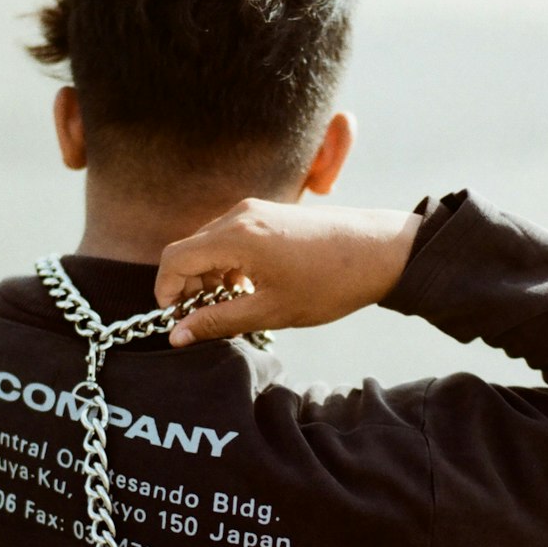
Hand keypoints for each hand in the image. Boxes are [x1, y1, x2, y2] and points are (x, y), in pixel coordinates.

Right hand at [154, 199, 421, 345]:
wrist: (382, 251)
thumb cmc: (329, 283)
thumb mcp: (270, 311)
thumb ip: (218, 321)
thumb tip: (177, 336)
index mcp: (235, 236)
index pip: (173, 258)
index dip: (165, 291)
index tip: (175, 320)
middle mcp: (239, 215)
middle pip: (189, 249)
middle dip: (187, 286)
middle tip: (204, 319)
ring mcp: (256, 210)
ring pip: (210, 244)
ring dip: (209, 276)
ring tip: (231, 307)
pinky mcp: (270, 214)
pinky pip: (232, 237)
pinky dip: (228, 263)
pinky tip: (249, 288)